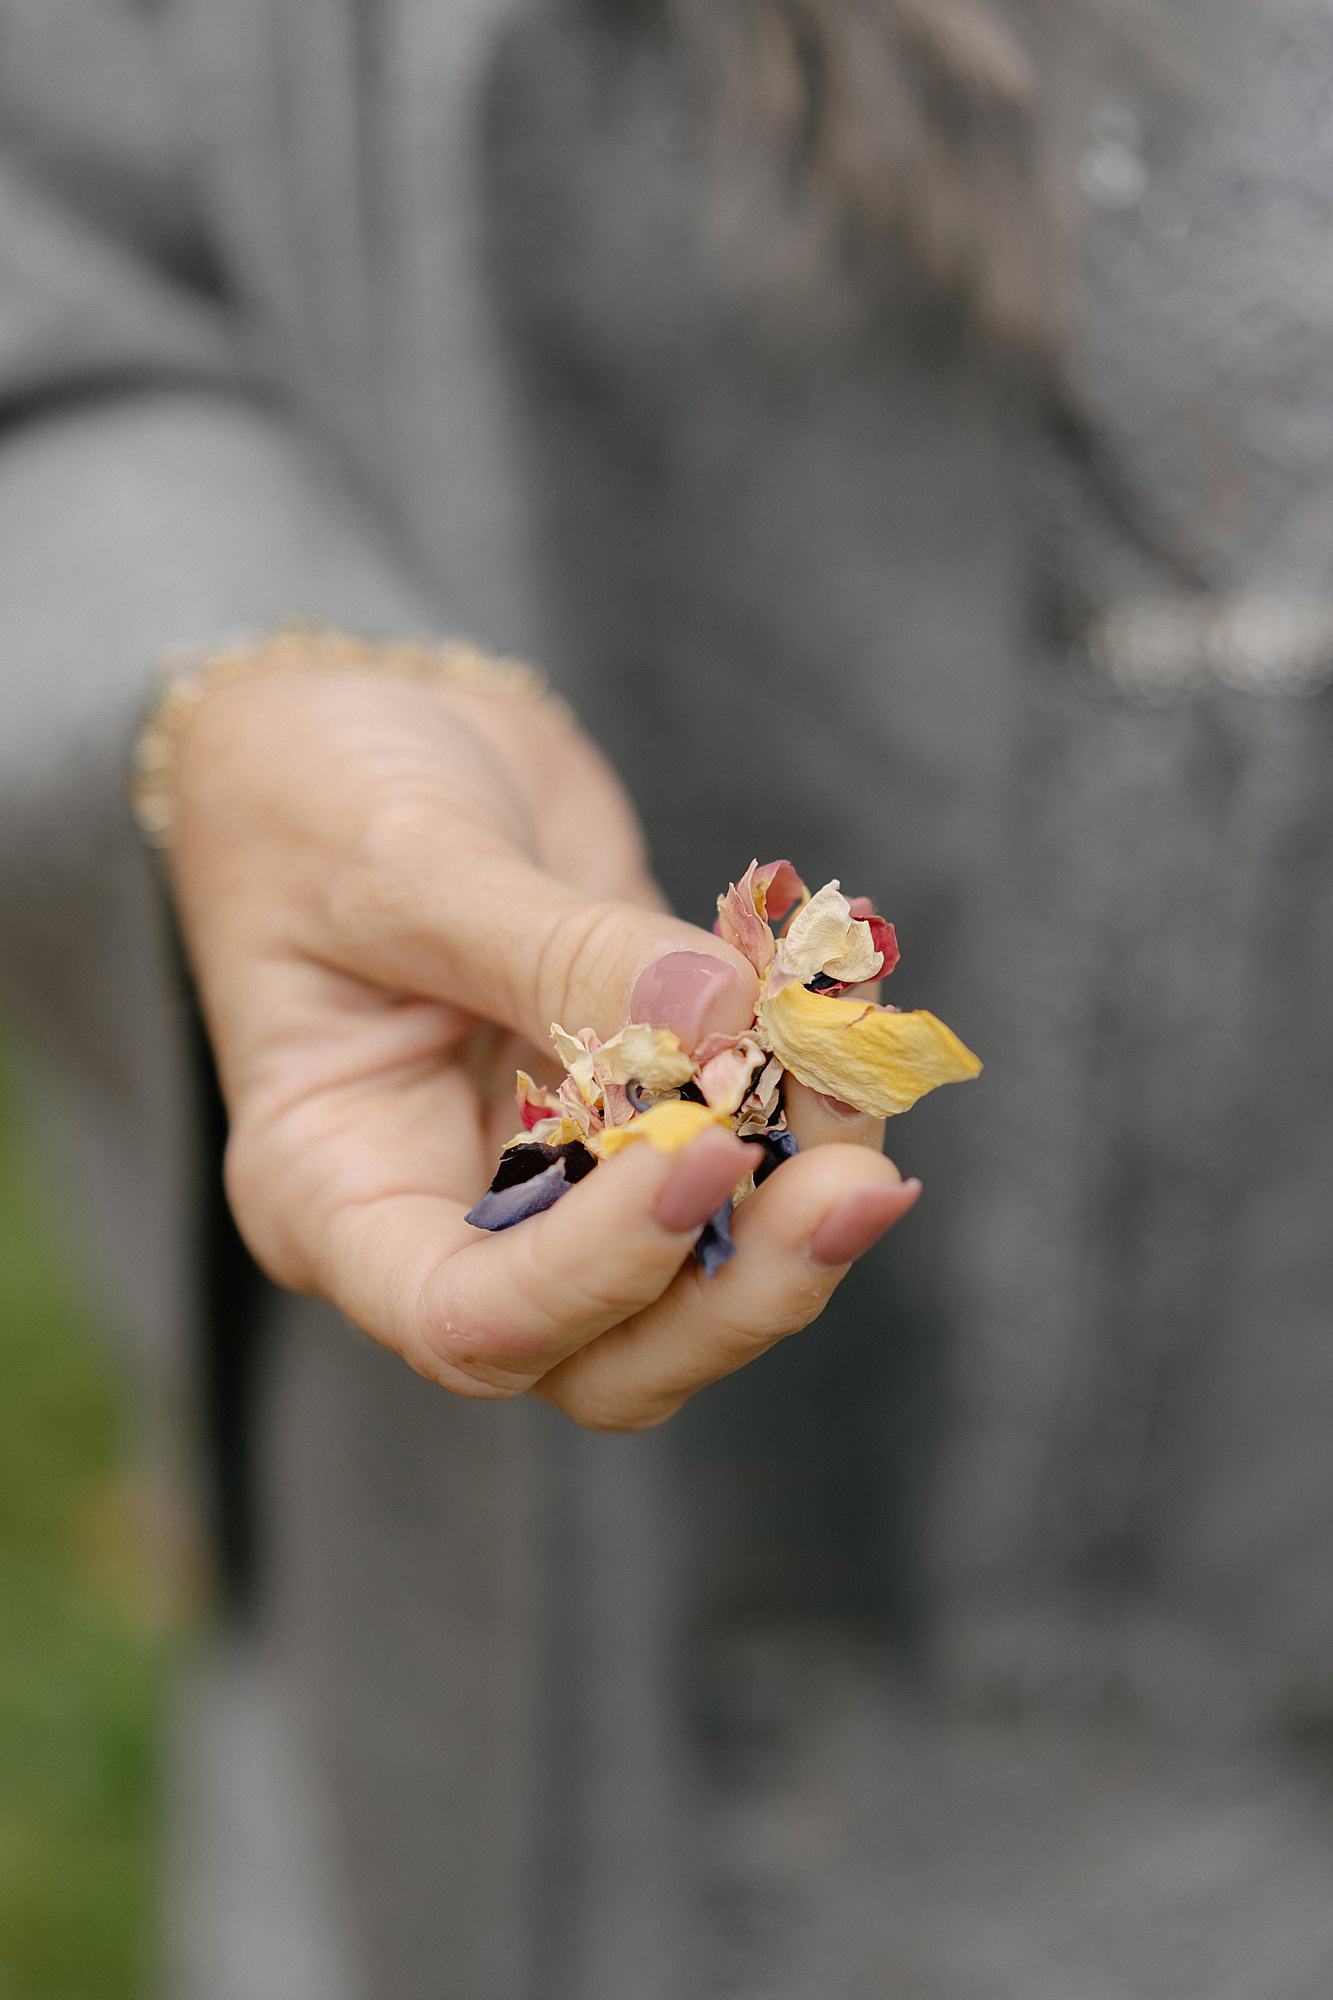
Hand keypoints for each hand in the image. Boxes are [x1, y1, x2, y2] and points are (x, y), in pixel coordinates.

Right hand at [167, 664, 918, 1429]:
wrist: (351, 725)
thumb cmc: (308, 793)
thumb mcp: (403, 862)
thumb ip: (559, 951)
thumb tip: (728, 1017)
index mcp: (336, 1196)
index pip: (469, 1319)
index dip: (600, 1272)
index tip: (701, 1151)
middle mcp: (451, 1217)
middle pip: (611, 1356)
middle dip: (742, 1288)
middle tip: (853, 1180)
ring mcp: (556, 1170)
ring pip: (701, 1285)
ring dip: (801, 1205)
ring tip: (860, 1076)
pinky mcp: (643, 1103)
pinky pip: (746, 1157)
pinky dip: (808, 1108)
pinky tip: (847, 1026)